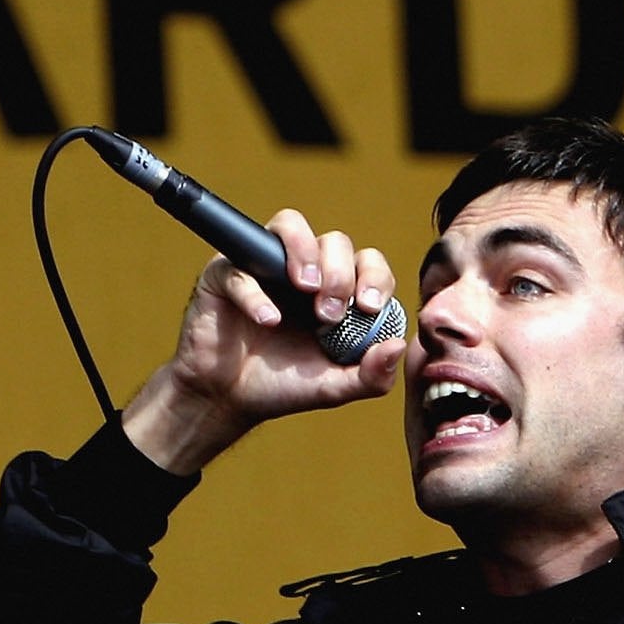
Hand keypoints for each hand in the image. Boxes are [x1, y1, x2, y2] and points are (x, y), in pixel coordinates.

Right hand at [122, 210, 404, 474]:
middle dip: (340, 274)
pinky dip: (255, 293)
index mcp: (337, 290)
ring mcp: (263, 264)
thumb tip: (400, 346)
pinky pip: (240, 267)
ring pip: (290, 224)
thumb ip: (371, 375)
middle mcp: (303, 269)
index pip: (368, 262)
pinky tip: (267, 321)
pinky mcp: (224, 273)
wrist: (229, 399)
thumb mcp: (334, 387)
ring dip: (305, 252)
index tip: (369, 307)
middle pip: (335, 241)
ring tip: (306, 289)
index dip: (374, 276)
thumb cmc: (284, 385)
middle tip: (330, 314)